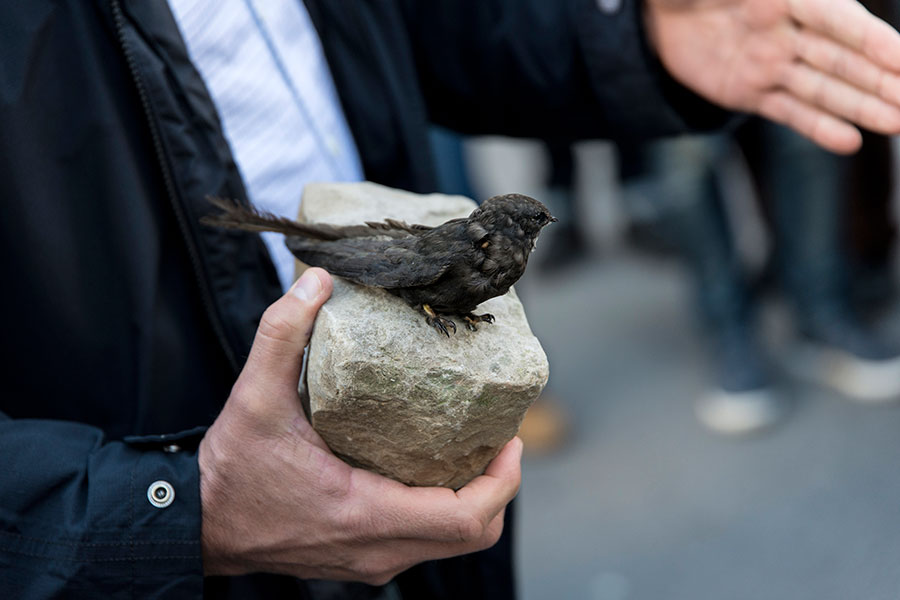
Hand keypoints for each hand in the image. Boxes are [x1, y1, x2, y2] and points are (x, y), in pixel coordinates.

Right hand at [198, 267, 521, 583]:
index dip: (503, 480)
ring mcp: (372, 561)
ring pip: (451, 544)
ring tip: (473, 447)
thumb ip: (281, 335)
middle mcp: (377, 548)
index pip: (464, 518)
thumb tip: (317, 282)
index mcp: (364, 513)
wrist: (199, 524)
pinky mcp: (363, 559)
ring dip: (473, 500)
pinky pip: (425, 543)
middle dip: (498, 487)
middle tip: (500, 439)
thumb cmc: (230, 472)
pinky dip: (444, 512)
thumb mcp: (253, 398)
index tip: (512, 438)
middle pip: (471, 536)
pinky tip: (432, 468)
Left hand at [645, 0, 899, 152]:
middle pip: (840, 58)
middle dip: (879, 79)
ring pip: (822, 88)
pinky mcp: (750, 92)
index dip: (869, 38)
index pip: (835, 17)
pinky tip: (848, 142)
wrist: (657, 15)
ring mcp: (770, 64)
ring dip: (861, 106)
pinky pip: (787, 111)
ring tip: (897, 123)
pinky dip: (816, 127)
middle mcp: (786, 31)